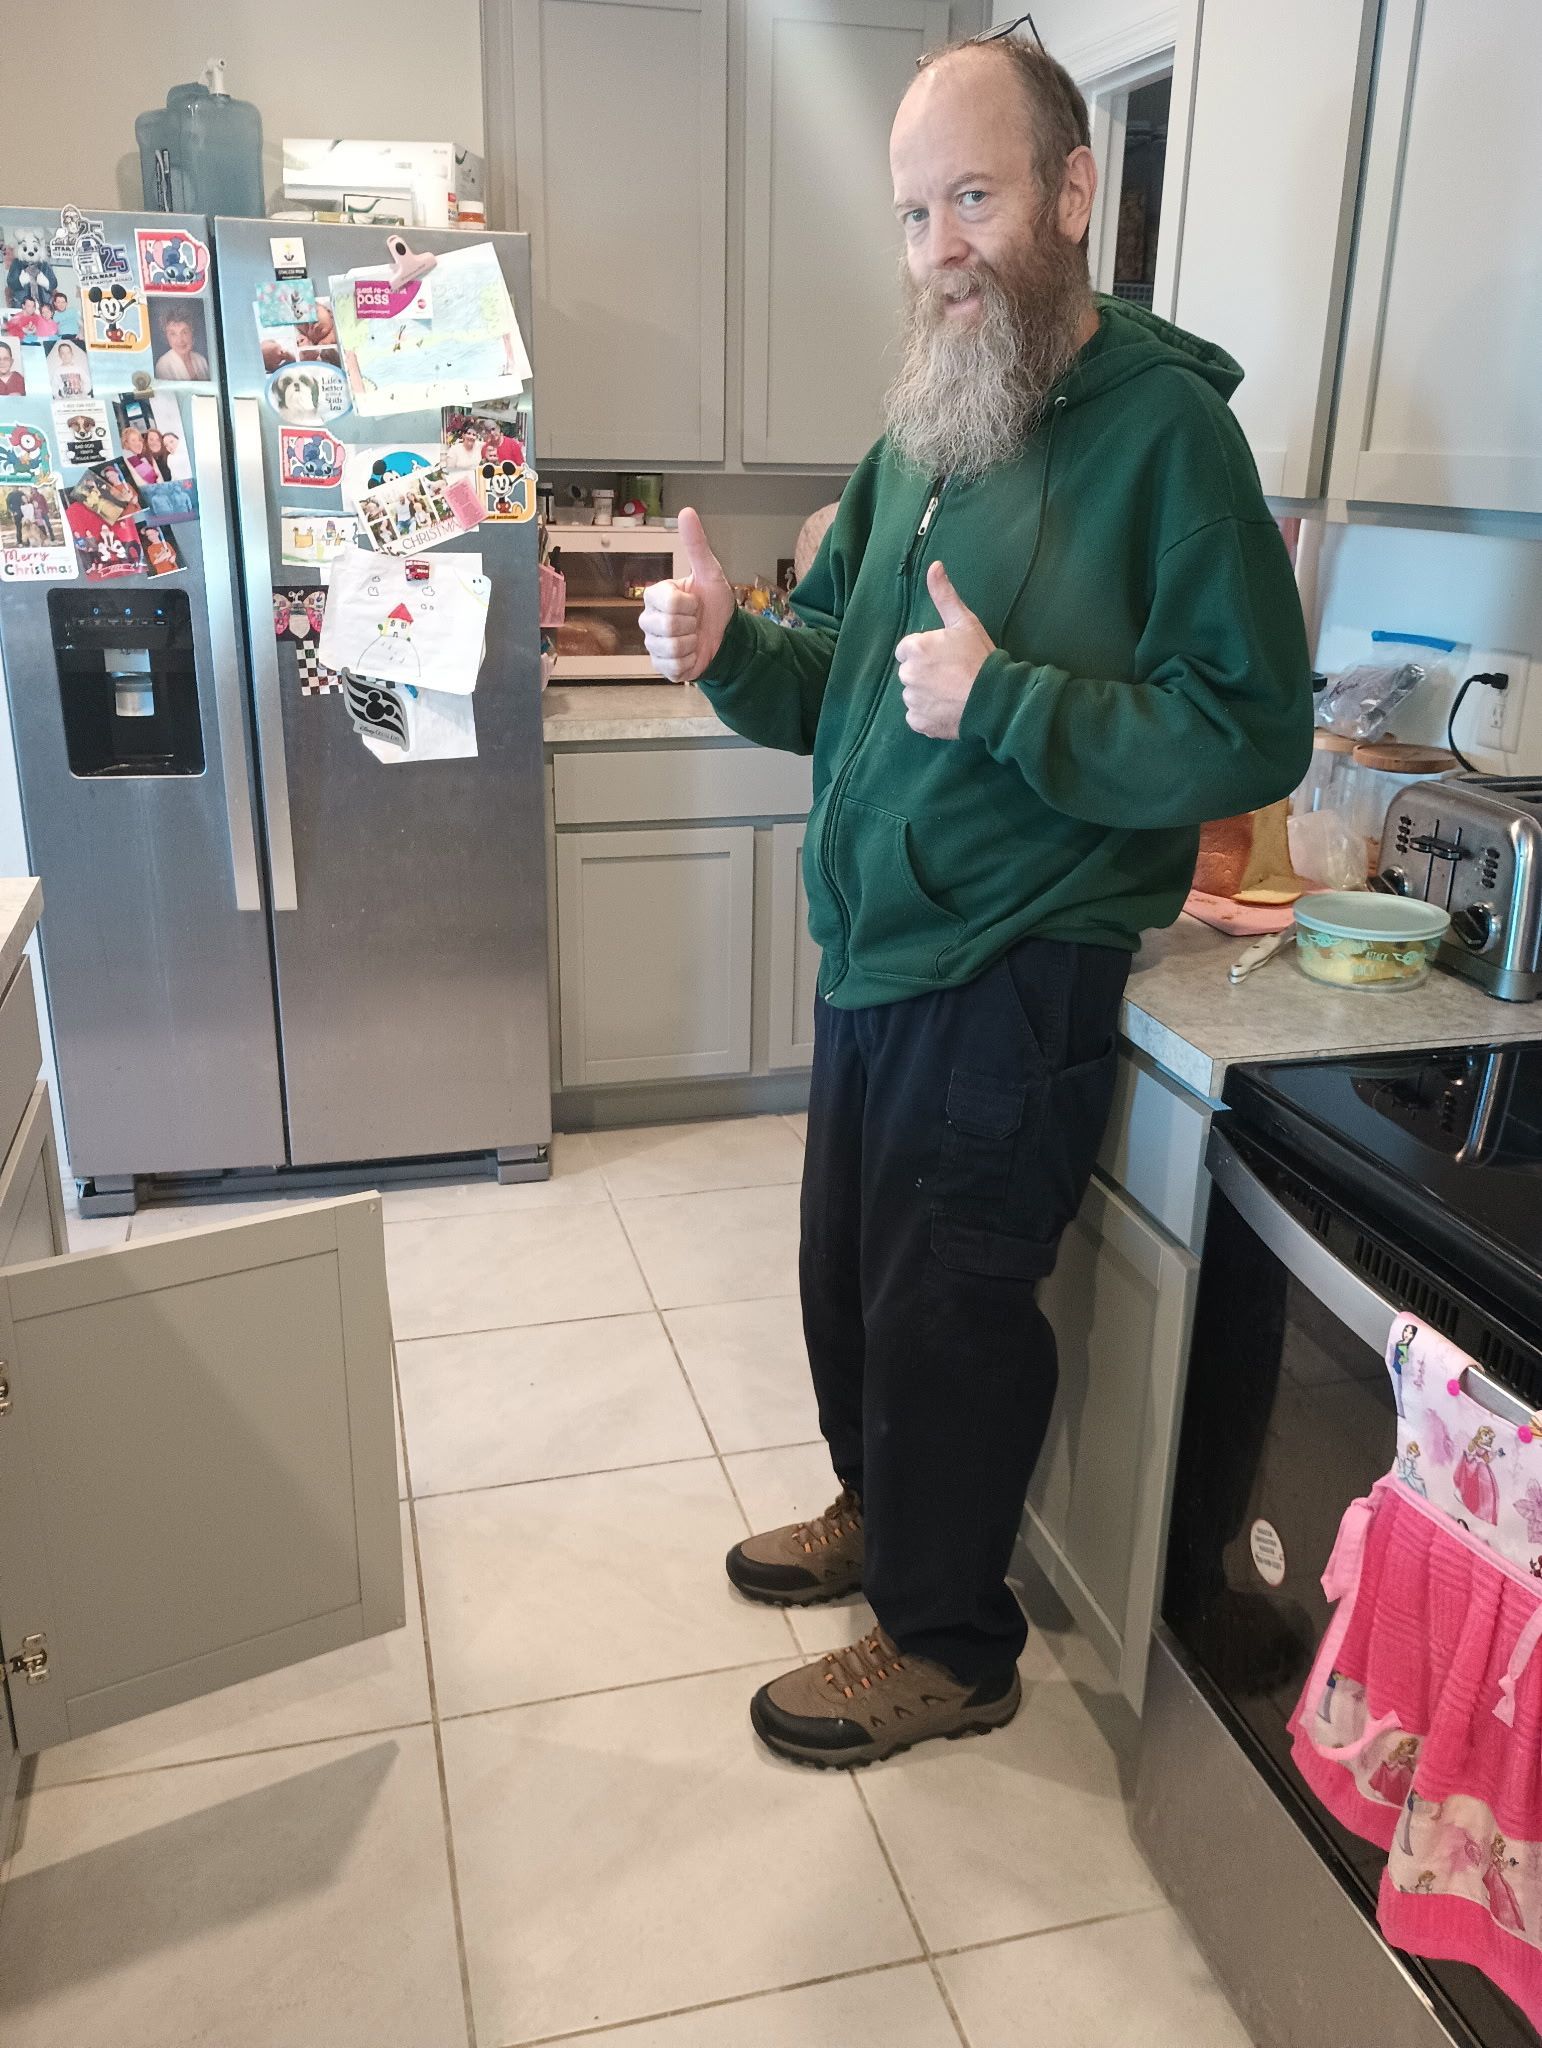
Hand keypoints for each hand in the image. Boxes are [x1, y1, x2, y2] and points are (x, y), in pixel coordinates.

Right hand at [639, 506, 734, 682]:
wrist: (726, 637)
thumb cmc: (714, 604)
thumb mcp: (710, 573)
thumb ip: (696, 545)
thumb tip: (686, 512)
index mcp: (655, 596)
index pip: (669, 602)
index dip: (690, 605)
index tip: (695, 602)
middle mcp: (648, 620)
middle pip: (669, 626)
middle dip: (692, 625)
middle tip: (696, 621)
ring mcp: (653, 644)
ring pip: (672, 648)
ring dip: (692, 643)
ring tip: (695, 636)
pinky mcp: (660, 666)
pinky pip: (674, 666)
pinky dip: (690, 661)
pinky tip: (692, 653)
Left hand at [895, 562, 994, 739]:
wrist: (995, 698)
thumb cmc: (980, 658)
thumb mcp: (964, 622)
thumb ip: (944, 595)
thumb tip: (934, 565)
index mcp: (914, 648)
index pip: (908, 650)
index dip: (927, 652)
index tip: (946, 657)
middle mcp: (907, 675)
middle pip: (909, 672)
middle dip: (926, 672)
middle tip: (952, 675)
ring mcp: (912, 701)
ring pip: (913, 694)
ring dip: (927, 693)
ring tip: (952, 692)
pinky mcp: (918, 723)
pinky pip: (916, 716)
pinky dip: (928, 714)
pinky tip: (947, 708)